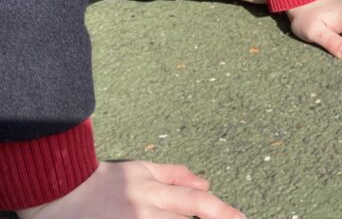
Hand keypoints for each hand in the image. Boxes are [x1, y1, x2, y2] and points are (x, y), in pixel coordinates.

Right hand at [16, 160, 243, 218]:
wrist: (58, 195)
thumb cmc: (102, 180)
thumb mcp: (141, 170)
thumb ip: (175, 176)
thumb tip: (206, 185)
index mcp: (153, 193)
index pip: (197, 204)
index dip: (223, 212)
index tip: (242, 218)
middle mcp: (144, 214)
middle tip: (225, 217)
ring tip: (166, 213)